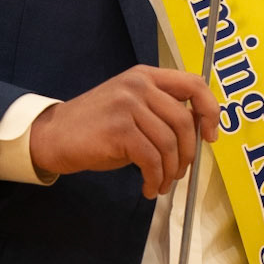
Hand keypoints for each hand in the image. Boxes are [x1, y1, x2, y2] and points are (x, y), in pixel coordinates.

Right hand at [29, 67, 218, 194]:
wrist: (54, 136)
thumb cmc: (96, 127)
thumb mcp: (131, 107)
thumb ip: (161, 111)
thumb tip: (198, 134)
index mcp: (146, 76)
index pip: (194, 85)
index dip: (210, 111)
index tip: (210, 137)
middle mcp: (139, 85)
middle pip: (184, 121)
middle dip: (188, 154)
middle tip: (179, 173)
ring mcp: (128, 105)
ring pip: (169, 143)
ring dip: (170, 171)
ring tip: (161, 183)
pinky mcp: (119, 130)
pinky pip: (151, 160)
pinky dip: (154, 179)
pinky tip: (148, 187)